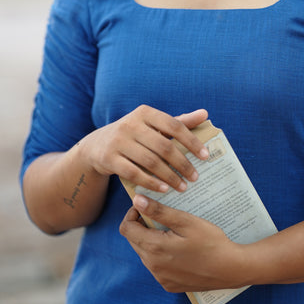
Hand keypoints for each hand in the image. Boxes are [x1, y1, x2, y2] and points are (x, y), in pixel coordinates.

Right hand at [79, 105, 208, 192]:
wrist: (98, 145)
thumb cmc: (135, 134)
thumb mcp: (153, 125)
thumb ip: (178, 121)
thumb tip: (205, 114)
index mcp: (145, 112)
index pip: (174, 125)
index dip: (191, 141)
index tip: (205, 157)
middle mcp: (130, 124)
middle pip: (163, 146)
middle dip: (182, 164)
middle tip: (195, 177)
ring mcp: (118, 141)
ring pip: (150, 161)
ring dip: (169, 176)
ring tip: (182, 187)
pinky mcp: (109, 158)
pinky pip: (134, 173)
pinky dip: (151, 183)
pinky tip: (163, 190)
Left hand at [119, 195, 241, 292]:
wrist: (231, 269)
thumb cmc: (211, 241)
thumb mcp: (186, 221)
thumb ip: (159, 211)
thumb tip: (137, 199)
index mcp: (155, 248)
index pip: (126, 229)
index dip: (132, 214)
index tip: (146, 206)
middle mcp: (153, 266)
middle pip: (134, 241)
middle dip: (142, 225)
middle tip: (162, 216)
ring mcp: (161, 278)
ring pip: (145, 253)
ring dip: (151, 240)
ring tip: (172, 231)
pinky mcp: (169, 285)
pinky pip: (156, 266)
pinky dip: (160, 254)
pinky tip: (178, 248)